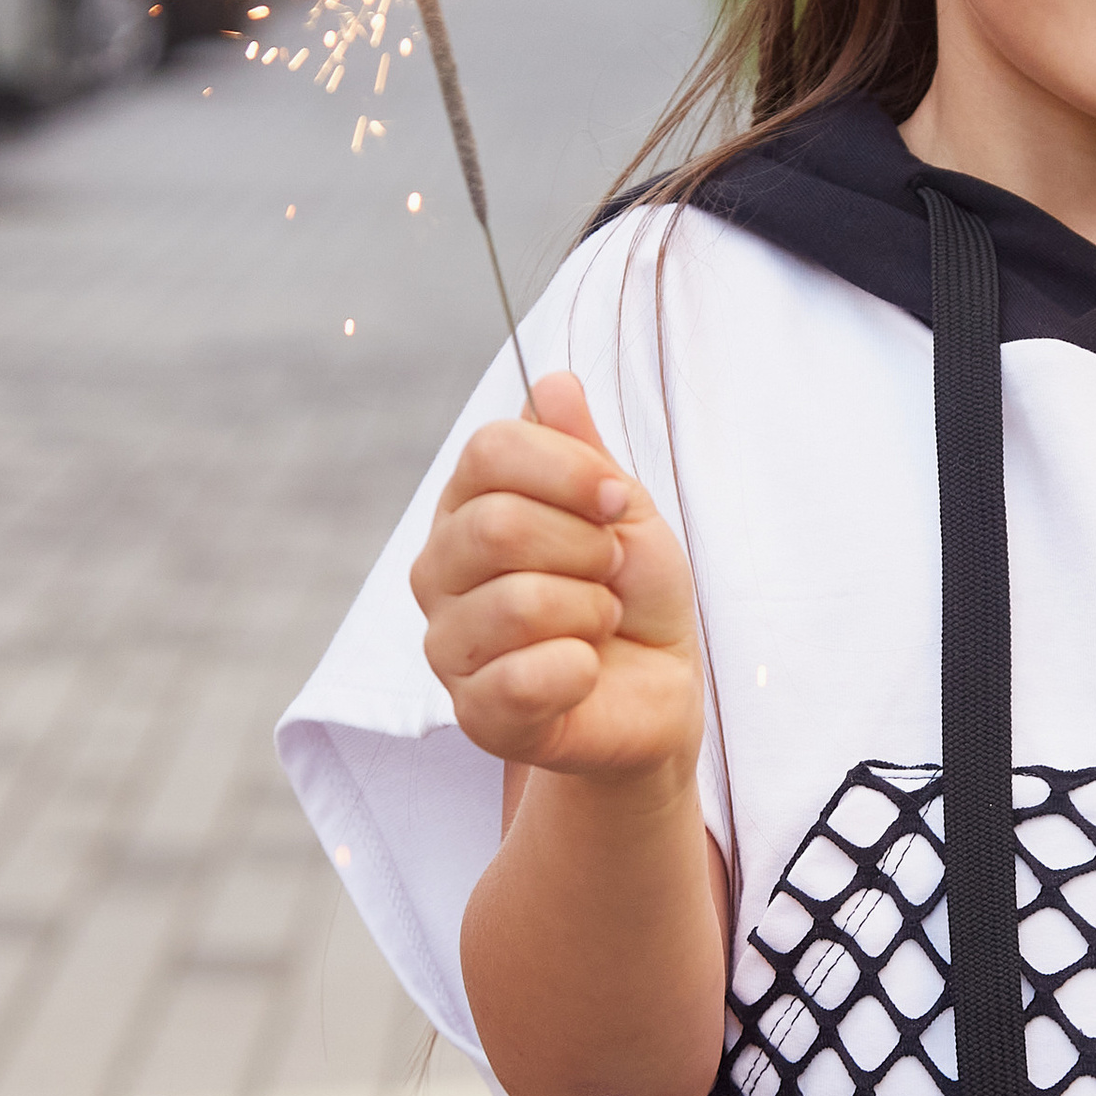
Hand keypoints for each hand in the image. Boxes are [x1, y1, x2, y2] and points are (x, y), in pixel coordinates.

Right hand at [411, 370, 702, 789]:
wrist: (656, 688)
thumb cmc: (632, 592)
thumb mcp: (622, 509)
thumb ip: (582, 451)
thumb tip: (554, 381)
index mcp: (468, 504)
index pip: (490, 450)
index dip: (571, 470)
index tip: (618, 501)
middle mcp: (439, 569)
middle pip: (500, 524)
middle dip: (588, 548)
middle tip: (610, 573)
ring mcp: (448, 644)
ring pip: (519, 602)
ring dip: (591, 612)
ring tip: (598, 624)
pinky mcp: (473, 714)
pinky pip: (523, 678)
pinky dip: (580, 670)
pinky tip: (584, 672)